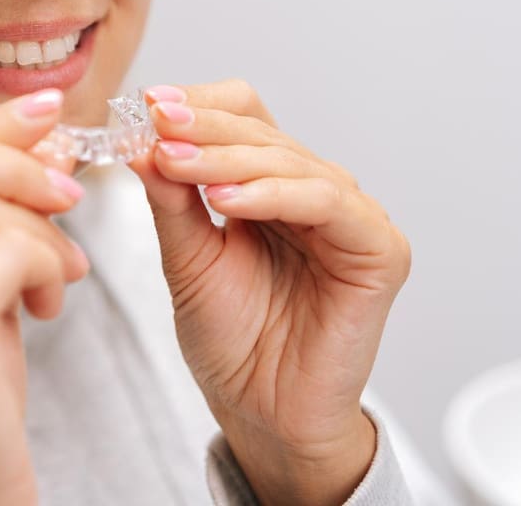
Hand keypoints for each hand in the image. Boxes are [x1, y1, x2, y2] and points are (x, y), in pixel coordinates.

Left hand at [127, 80, 411, 503]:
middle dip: (203, 127)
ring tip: (176, 161)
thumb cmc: (233, 341)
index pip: (243, 116)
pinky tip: (227, 198)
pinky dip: (273, 194)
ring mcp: (351, 217)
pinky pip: (327, 203)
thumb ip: (171, 200)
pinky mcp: (379, 250)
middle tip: (155, 124)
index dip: (200, 106)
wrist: (262, 414)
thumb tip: (141, 140)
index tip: (148, 105)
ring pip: (290, 161)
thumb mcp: (187, 258)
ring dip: (227, 157)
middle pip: (263, 132)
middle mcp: (314, 191)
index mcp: (272, 184)